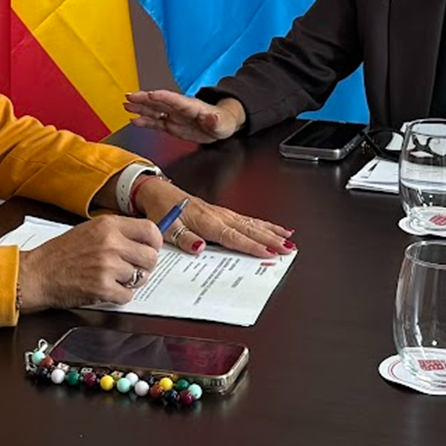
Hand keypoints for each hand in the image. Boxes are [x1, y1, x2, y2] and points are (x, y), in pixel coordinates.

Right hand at [17, 216, 160, 311]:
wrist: (38, 273)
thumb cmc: (61, 252)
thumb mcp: (90, 229)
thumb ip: (116, 232)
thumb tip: (144, 240)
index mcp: (108, 225)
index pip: (150, 230)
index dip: (154, 243)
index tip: (150, 249)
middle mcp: (111, 243)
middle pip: (150, 257)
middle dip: (145, 266)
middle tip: (133, 269)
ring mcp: (107, 266)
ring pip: (140, 278)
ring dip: (129, 282)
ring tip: (112, 278)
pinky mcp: (102, 288)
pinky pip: (128, 296)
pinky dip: (119, 296)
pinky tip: (106, 289)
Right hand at [123, 90, 244, 143]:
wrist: (220, 125)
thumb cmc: (222, 122)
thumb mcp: (222, 123)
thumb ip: (215, 120)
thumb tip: (212, 118)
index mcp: (191, 107)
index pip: (175, 100)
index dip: (163, 97)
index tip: (151, 94)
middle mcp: (180, 109)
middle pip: (159, 102)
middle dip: (144, 99)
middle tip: (130, 96)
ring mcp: (174, 116)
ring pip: (154, 110)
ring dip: (140, 107)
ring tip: (126, 105)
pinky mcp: (171, 125)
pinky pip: (156, 122)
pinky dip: (144, 121)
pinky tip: (134, 120)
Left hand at [134, 179, 294, 259]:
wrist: (156, 193)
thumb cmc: (161, 211)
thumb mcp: (166, 228)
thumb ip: (184, 238)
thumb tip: (200, 247)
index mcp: (205, 221)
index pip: (233, 237)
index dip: (252, 246)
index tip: (268, 253)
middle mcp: (217, 215)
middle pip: (248, 229)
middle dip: (270, 239)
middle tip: (288, 249)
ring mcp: (221, 213)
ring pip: (251, 223)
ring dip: (271, 231)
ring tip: (289, 239)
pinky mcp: (221, 212)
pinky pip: (247, 218)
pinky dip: (263, 223)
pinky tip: (273, 228)